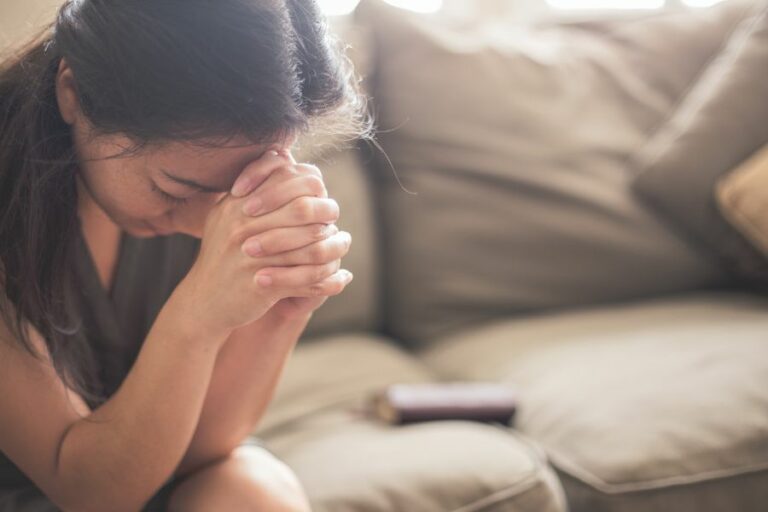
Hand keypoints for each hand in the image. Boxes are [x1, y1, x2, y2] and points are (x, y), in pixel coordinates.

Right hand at [170, 151, 349, 336]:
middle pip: (302, 209)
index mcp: (237, 205)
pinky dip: (329, 279)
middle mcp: (243, 226)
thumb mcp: (227, 213)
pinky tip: (341, 276)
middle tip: (334, 216)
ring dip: (334, 246)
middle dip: (326, 211)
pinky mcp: (263, 285)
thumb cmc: (223, 254)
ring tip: (343, 243)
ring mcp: (253, 256)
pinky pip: (307, 279)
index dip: (309, 186)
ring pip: (310, 245)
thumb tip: (280, 153)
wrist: (205, 300)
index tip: (319, 194)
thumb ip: (252, 185)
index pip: (285, 180)